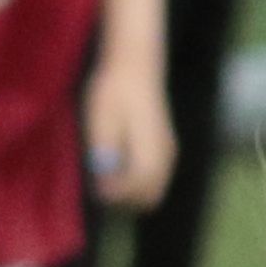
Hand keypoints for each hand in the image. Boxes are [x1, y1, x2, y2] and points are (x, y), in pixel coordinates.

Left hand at [85, 55, 174, 211]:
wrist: (135, 67)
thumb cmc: (114, 91)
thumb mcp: (101, 122)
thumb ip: (105, 154)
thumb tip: (103, 184)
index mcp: (150, 148)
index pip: (138, 187)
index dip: (117, 195)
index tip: (97, 191)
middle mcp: (165, 155)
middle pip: (149, 196)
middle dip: (126, 199)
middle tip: (101, 189)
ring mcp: (168, 153)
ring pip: (154, 190)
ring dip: (132, 192)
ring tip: (107, 178)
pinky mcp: (165, 149)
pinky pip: (156, 179)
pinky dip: (139, 182)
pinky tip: (119, 168)